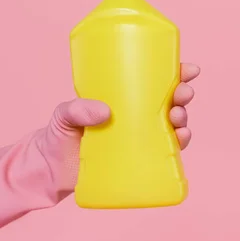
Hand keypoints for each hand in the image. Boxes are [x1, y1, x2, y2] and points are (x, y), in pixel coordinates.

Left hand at [37, 63, 199, 197]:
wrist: (51, 171)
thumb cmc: (58, 135)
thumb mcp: (63, 114)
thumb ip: (77, 109)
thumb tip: (105, 112)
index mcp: (123, 97)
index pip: (155, 81)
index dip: (176, 73)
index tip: (189, 70)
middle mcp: (137, 115)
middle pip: (170, 101)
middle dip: (183, 94)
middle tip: (182, 94)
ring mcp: (140, 137)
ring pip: (173, 124)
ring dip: (183, 118)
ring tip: (178, 117)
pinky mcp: (140, 159)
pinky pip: (167, 150)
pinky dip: (179, 143)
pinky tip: (182, 138)